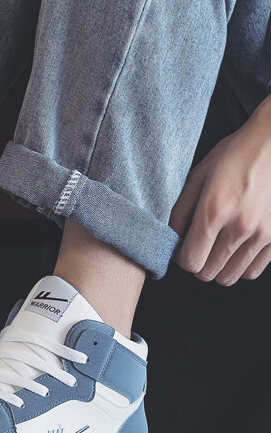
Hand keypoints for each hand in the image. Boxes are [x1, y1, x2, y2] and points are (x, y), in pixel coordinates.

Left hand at [169, 97, 270, 284]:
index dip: (181, 258)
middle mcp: (240, 227)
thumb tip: (171, 237)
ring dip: (218, 267)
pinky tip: (236, 249)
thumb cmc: (236, 156)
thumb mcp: (198, 177)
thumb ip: (180, 210)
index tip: (182, 248)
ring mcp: (262, 235)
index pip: (190, 261)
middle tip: (198, 247)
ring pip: (230, 276)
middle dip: (198, 264)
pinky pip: (253, 270)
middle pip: (208, 273)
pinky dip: (241, 265)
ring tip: (216, 249)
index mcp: (214, 211)